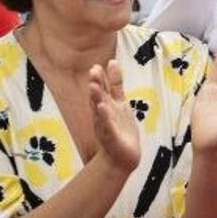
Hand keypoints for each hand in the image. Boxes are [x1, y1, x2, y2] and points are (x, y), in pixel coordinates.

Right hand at [86, 60, 141, 174]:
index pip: (101, 89)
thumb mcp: (119, 102)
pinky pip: (107, 126)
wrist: (123, 156)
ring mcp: (105, 126)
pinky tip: (103, 108)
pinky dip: (105, 118)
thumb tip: (112, 61)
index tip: (96, 66)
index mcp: (105, 104)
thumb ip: (115, 83)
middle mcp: (102, 114)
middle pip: (97, 97)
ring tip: (94, 87)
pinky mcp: (111, 138)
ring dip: (97, 99)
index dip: (99, 78)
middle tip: (93, 71)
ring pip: (100, 111)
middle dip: (95, 85)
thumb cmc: (119, 127)